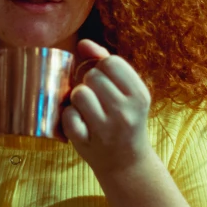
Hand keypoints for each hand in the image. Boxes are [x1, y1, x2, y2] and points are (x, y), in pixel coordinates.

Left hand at [61, 39, 152, 178]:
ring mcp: (106, 129)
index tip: (105, 82)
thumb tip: (83, 43)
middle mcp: (126, 111)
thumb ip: (105, 62)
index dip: (101, 68)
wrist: (127, 163)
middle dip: (89, 84)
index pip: (111, 62)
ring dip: (78, 100)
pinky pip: (68, 116)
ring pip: (79, 93)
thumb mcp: (126, 92)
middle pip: (92, 76)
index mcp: (139, 95)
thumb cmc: (123, 119)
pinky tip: (80, 123)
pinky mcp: (87, 142)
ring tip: (87, 110)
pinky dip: (69, 118)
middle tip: (97, 99)